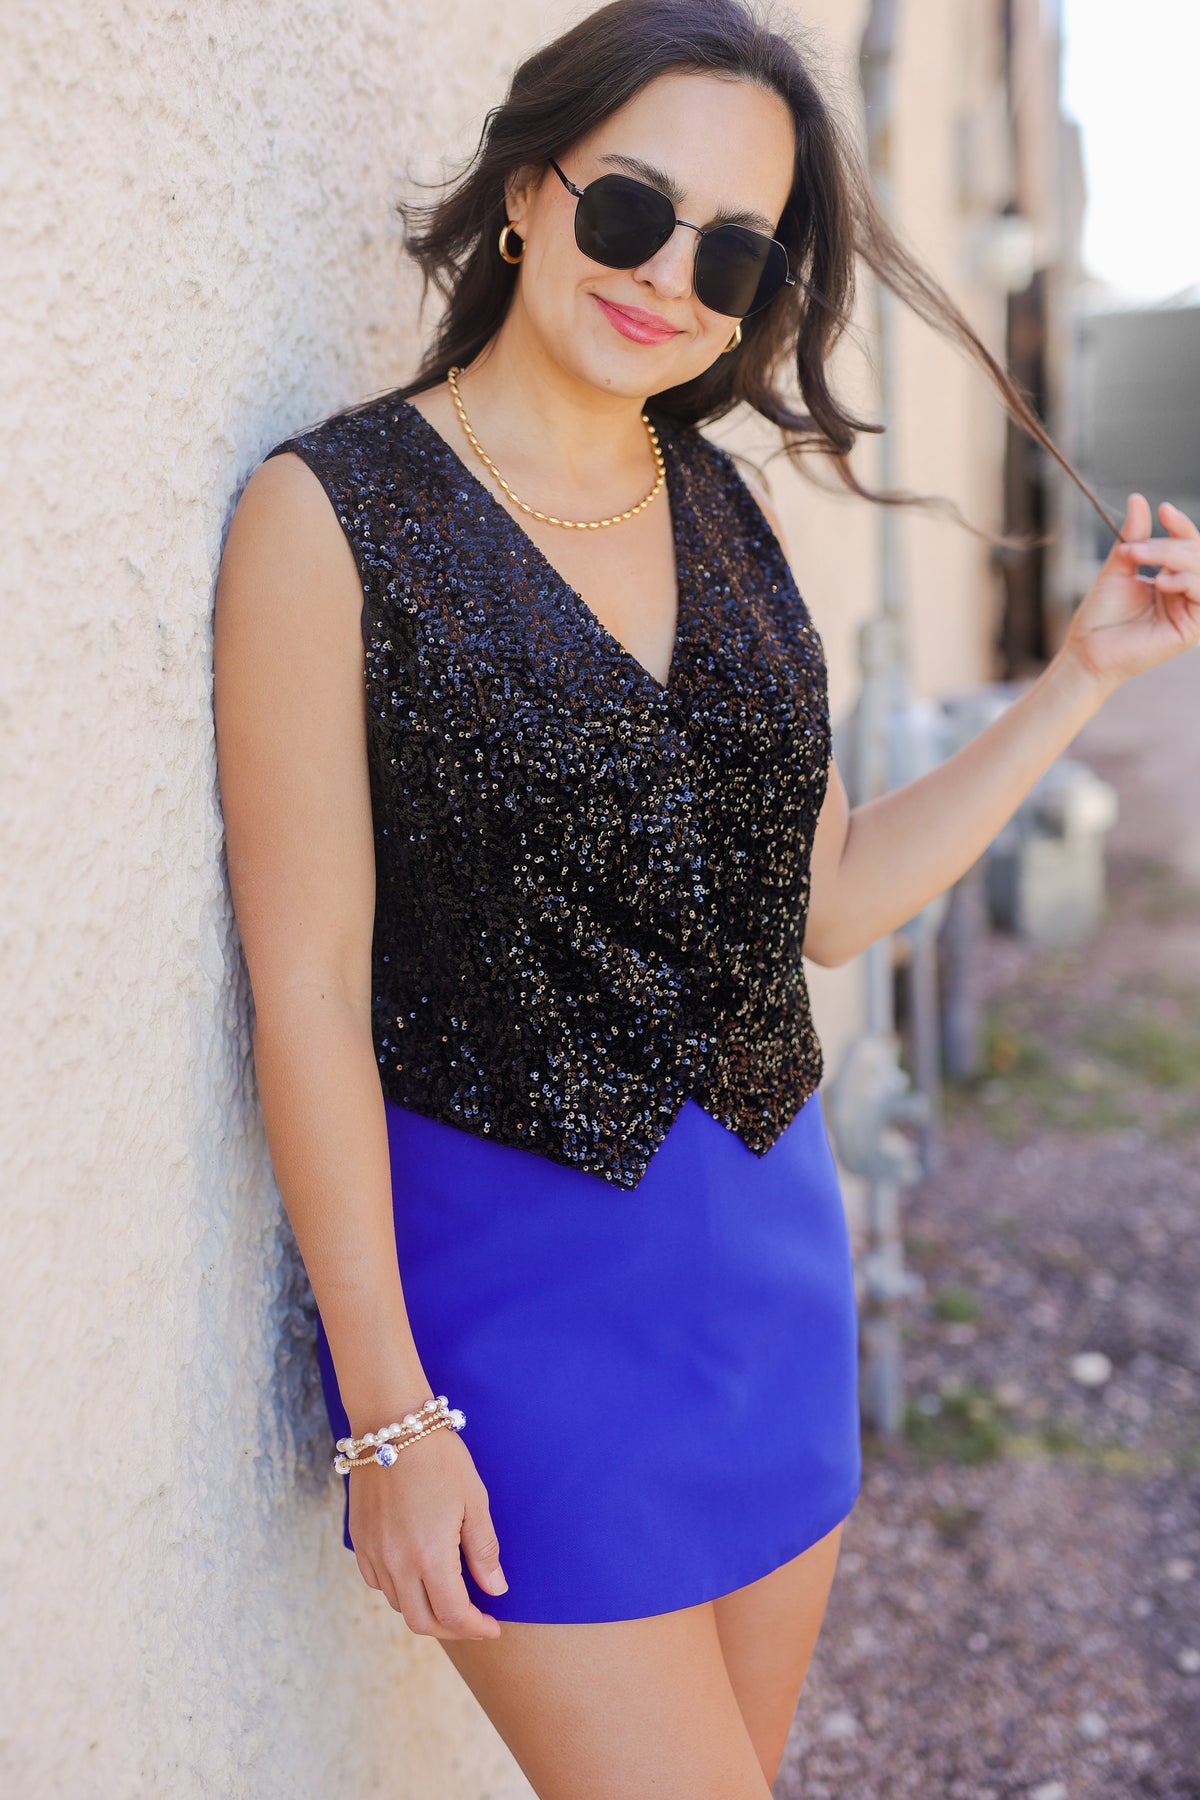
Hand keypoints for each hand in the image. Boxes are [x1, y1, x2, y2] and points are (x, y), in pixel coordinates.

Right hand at [349, 1425, 507, 1638]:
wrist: (391, 1424)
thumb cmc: (439, 1457)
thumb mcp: (473, 1500)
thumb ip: (483, 1550)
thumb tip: (495, 1590)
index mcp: (429, 1555)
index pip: (453, 1614)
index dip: (476, 1628)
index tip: (493, 1626)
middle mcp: (396, 1562)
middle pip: (422, 1622)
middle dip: (452, 1630)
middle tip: (473, 1622)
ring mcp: (373, 1553)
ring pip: (399, 1605)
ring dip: (426, 1610)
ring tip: (449, 1598)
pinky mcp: (358, 1541)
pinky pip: (378, 1583)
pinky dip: (400, 1592)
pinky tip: (417, 1576)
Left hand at [1059, 493, 1199, 693]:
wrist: (1086, 651)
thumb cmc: (1100, 616)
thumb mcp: (1118, 567)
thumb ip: (1134, 536)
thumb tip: (1139, 499)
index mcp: (1172, 579)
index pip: (1189, 545)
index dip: (1181, 525)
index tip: (1163, 510)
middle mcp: (1186, 594)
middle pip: (1198, 554)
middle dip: (1170, 544)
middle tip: (1136, 549)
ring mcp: (1191, 611)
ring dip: (1174, 558)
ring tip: (1142, 560)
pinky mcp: (1191, 629)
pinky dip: (1186, 581)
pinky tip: (1162, 582)